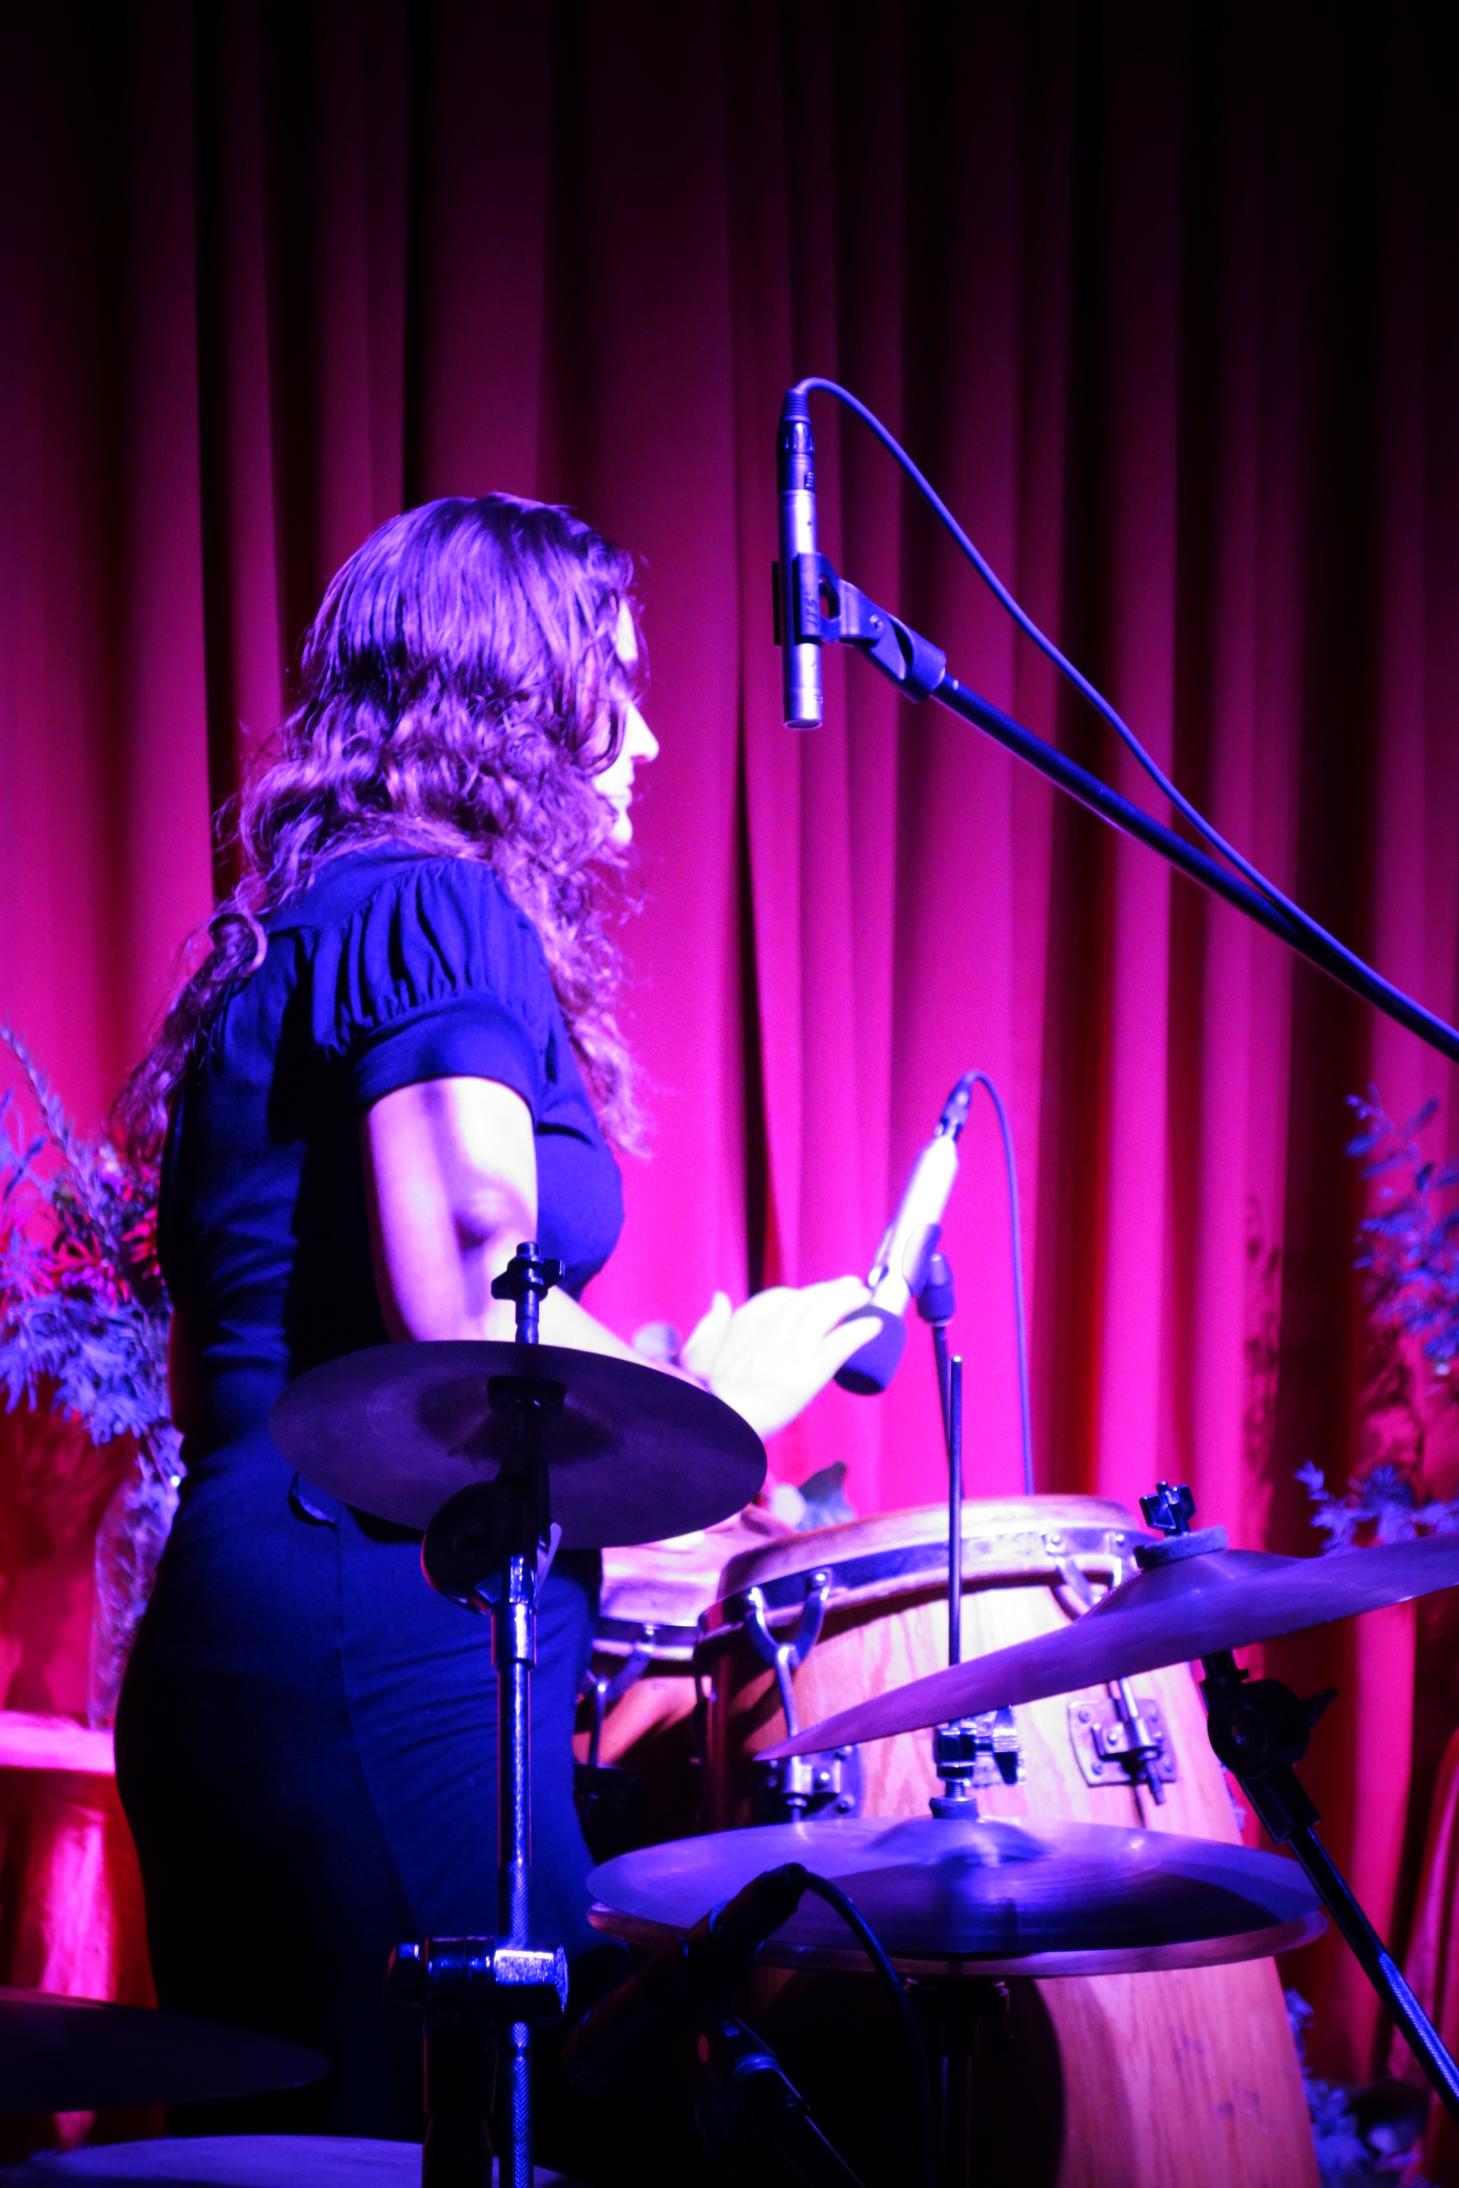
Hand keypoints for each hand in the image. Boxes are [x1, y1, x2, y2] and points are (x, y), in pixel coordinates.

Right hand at [680, 1276, 880, 1440]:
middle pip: (809, 1300)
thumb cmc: (703, 1395)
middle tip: (852, 1288)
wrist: (718, 1427)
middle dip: (833, 1290)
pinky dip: (860, 1331)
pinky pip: (840, 1344)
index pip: (781, 1298)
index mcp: (746, 1322)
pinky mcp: (809, 1373)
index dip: (803, 1295)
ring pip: (827, 1313)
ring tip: (865, 1298)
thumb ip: (709, 1324)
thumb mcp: (696, 1353)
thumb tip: (720, 1297)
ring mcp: (791, 1350)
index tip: (817, 1296)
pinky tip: (875, 1326)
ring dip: (850, 1301)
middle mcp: (771, 1331)